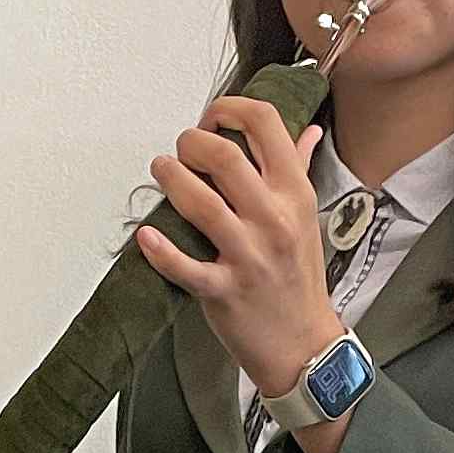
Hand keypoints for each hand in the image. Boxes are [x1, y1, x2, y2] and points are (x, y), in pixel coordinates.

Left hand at [133, 101, 338, 400]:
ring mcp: (249, 256)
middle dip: (191, 142)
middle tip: (180, 150)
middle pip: (224, 157)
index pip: (265, 124)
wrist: (303, 343)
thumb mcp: (308, 217)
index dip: (229, 110)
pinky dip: (159, 250)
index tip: (212, 119)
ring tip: (162, 172)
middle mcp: (274, 219)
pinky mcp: (223, 291)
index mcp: (295, 193)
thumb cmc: (299, 278)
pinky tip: (145, 235)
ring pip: (200, 204)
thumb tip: (307, 131)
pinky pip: (185, 267)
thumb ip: (300, 170)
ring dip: (170, 179)